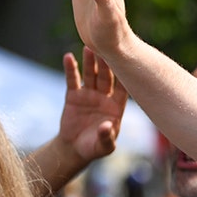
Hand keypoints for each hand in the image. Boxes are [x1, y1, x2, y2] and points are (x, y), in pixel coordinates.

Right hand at [58, 47, 127, 161]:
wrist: (75, 149)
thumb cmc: (95, 148)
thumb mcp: (104, 146)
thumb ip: (107, 136)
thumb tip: (107, 126)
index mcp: (117, 106)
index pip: (125, 88)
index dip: (126, 76)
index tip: (128, 62)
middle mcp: (105, 97)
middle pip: (107, 77)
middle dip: (107, 64)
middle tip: (106, 48)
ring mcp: (89, 95)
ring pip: (91, 75)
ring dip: (90, 62)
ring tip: (89, 47)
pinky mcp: (73, 96)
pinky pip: (72, 80)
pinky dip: (71, 69)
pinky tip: (68, 57)